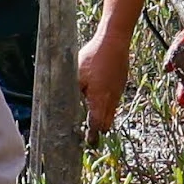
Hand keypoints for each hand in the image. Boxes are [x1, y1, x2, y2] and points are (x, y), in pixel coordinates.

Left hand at [76, 22, 133, 136]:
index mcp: (99, 99)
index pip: (97, 125)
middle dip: (98, 130)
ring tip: (91, 117)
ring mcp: (118, 91)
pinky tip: (98, 97)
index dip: (91, 136)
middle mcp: (111, 99)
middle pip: (106, 123)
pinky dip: (106, 105)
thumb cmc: (93, 56)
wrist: (114, 41)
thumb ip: (71, 92)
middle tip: (88, 133)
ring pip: (111, 112)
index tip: (86, 142)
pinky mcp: (121, 84)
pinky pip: (114, 101)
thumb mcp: (76, 74)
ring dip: (102, 117)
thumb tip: (62, 106)